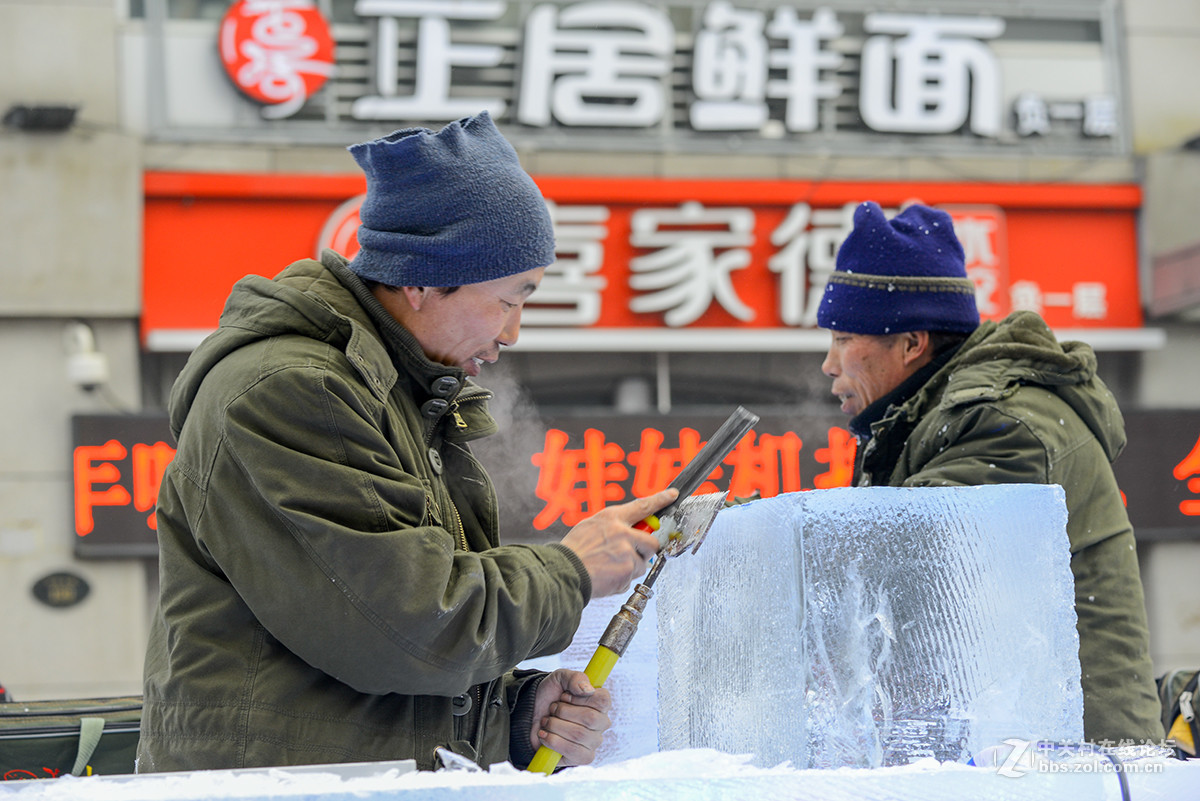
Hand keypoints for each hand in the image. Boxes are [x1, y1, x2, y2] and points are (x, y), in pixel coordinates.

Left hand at [530, 669, 612, 765]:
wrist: (530, 716)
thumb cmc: (550, 696)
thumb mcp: (559, 678)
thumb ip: (574, 678)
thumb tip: (588, 689)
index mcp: (600, 703)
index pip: (603, 700)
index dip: (580, 698)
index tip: (564, 696)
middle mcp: (601, 723)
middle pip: (590, 718)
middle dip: (564, 712)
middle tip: (552, 708)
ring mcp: (593, 741)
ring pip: (579, 735)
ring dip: (555, 726)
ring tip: (546, 721)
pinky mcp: (583, 757)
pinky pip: (573, 752)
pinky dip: (554, 742)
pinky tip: (544, 735)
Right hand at [560, 488, 676, 596]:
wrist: (564, 572)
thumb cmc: (573, 551)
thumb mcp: (589, 527)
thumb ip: (611, 527)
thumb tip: (628, 533)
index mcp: (612, 518)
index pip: (642, 506)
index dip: (660, 499)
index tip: (671, 495)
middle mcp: (622, 533)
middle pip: (651, 542)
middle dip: (646, 551)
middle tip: (632, 555)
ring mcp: (626, 552)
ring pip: (641, 564)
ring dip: (629, 568)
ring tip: (608, 568)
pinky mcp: (627, 571)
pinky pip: (631, 578)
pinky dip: (621, 581)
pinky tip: (606, 577)